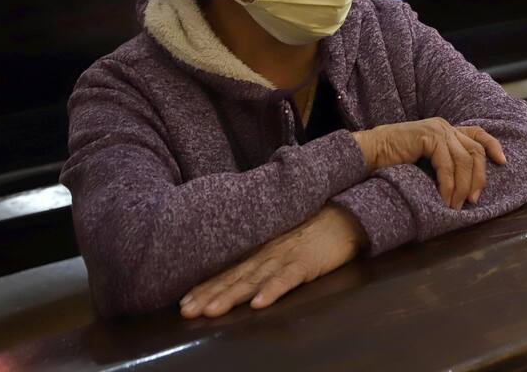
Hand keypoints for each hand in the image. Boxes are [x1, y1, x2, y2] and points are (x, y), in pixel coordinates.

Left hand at [180, 206, 363, 318]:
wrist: (344, 214)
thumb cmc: (313, 231)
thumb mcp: (281, 244)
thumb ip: (261, 259)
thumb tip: (237, 276)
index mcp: (260, 252)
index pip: (228, 272)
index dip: (205, 287)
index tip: (183, 303)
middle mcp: (266, 255)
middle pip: (233, 278)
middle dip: (209, 295)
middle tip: (187, 311)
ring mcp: (285, 258)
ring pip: (253, 280)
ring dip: (231, 296)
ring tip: (212, 311)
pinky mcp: (306, 263)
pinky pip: (286, 279)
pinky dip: (272, 291)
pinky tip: (259, 304)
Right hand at [354, 118, 505, 209]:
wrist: (370, 152)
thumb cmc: (394, 161)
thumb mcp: (426, 162)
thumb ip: (444, 164)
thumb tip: (465, 188)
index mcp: (446, 130)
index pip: (477, 133)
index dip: (493, 146)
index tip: (503, 162)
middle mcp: (444, 126)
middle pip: (475, 151)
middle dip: (478, 178)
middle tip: (473, 200)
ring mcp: (437, 130)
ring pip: (464, 160)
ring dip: (463, 187)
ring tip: (456, 205)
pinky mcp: (428, 137)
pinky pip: (447, 165)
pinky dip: (448, 185)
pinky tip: (445, 199)